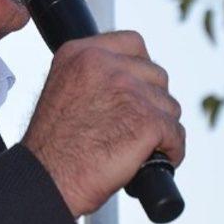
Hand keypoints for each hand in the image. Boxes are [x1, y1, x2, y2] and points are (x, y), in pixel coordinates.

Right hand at [21, 30, 184, 217]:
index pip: (133, 43)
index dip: (141, 70)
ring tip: (136, 148)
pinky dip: (171, 151)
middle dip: (152, 102)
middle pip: (156, 75)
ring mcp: (128, 90)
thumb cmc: (53, 147)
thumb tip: (131, 79)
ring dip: (160, 128)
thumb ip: (93, 76)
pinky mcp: (147, 120)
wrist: (47, 179)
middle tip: (134, 126)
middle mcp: (105, 64)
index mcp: (81, 53)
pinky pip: (176, 134)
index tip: (137, 91)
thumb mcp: (64, 89)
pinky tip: (149, 162)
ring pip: (169, 106)